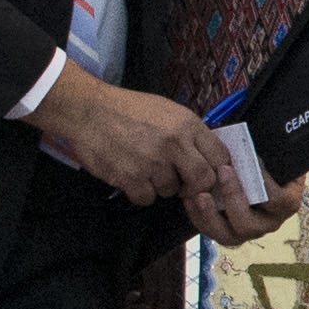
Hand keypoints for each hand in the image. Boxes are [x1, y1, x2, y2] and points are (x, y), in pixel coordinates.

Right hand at [38, 63, 254, 226]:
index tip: (209, 175)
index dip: (219, 171)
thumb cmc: (129, 110)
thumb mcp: (168, 111)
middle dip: (195, 186)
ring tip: (146, 169)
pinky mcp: (130, 178)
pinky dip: (140, 192)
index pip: (221, 156)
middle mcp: (174, 144)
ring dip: (161, 186)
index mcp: (188, 125)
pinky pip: (147, 198)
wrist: (88, 111)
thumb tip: (209, 157)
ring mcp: (153, 163)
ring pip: (171, 191)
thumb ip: (190, 133)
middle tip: (182, 183)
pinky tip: (132, 177)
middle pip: (204, 180)